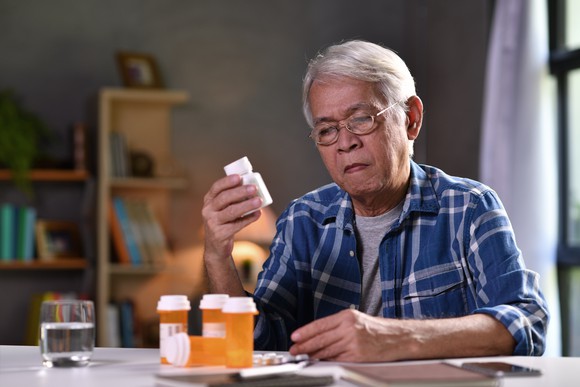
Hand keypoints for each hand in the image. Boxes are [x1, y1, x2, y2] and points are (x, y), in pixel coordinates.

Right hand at [202, 174, 262, 260]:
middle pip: (224, 198)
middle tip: (254, 188)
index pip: (216, 187)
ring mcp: (212, 223)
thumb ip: (234, 198)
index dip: (227, 181)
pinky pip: (237, 225)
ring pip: (231, 212)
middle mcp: (207, 210)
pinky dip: (249, 219)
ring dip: (247, 205)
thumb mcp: (223, 209)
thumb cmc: (224, 222)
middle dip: (240, 192)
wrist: (216, 246)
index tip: (239, 177)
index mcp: (209, 200)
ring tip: (259, 201)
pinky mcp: (219, 234)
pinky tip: (257, 214)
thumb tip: (252, 188)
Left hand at [289, 309, 416, 361]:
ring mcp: (353, 343)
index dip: (305, 331)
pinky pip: (337, 359)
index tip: (295, 336)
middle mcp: (349, 328)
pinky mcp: (357, 356)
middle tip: (294, 349)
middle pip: (320, 338)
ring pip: (326, 350)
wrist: (397, 337)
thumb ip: (337, 325)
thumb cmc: (377, 329)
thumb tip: (318, 334)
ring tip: (303, 357)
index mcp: (346, 316)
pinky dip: (327, 361)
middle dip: (305, 345)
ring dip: (313, 354)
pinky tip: (319, 362)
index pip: (320, 324)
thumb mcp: (356, 319)